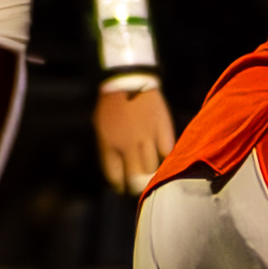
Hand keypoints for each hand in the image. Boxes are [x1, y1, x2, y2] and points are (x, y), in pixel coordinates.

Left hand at [95, 79, 174, 197]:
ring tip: (151, 175)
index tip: (123, 187)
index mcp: (110, 144)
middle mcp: (128, 145)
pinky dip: (164, 157)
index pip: (115, 176)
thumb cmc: (111, 105)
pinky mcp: (163, 129)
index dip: (120, 185)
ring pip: (152, 167)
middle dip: (136, 185)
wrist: (128, 81)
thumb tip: (118, 171)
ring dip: (151, 174)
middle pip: (135, 177)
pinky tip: (162, 158)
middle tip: (138, 186)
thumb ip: (109, 150)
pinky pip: (166, 152)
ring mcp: (147, 137)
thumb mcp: (101, 128)